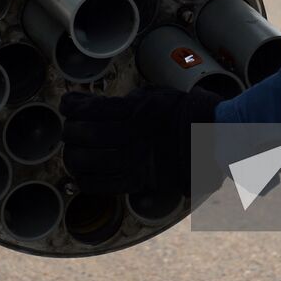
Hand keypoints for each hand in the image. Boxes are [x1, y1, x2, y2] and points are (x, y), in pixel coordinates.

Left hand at [61, 86, 221, 195]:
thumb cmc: (185, 112)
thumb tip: (99, 106)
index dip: (72, 106)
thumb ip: (126, 101)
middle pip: (81, 135)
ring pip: (84, 162)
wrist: (212, 138)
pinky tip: (81, 172)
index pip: (89, 110)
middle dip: (69, 130)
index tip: (68, 103)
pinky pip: (98, 185)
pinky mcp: (136, 181)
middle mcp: (129, 138)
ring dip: (72, 154)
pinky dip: (82, 179)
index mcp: (134, 112)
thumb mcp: (155, 94)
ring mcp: (132, 161)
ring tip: (74, 149)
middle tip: (70, 126)